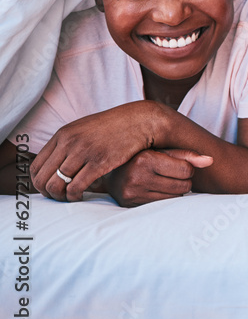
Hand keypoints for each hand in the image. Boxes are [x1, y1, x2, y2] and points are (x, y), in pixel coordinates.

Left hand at [30, 101, 168, 200]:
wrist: (140, 121)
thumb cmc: (114, 127)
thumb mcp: (84, 128)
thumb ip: (67, 143)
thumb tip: (55, 164)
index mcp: (63, 135)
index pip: (36, 166)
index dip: (38, 183)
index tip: (48, 188)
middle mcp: (69, 143)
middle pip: (43, 178)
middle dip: (47, 193)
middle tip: (58, 197)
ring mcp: (84, 152)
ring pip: (57, 185)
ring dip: (61, 197)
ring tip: (70, 198)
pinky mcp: (99, 163)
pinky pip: (76, 187)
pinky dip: (75, 196)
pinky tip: (81, 196)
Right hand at [104, 149, 213, 206]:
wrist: (110, 170)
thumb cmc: (143, 156)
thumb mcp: (163, 150)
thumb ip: (188, 155)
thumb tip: (211, 161)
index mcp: (145, 158)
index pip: (187, 170)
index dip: (187, 168)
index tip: (178, 165)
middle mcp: (137, 176)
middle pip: (183, 186)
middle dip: (183, 180)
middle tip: (171, 174)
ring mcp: (132, 193)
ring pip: (175, 197)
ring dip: (175, 190)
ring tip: (162, 180)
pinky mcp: (130, 204)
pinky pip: (162, 205)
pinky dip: (165, 198)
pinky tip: (155, 189)